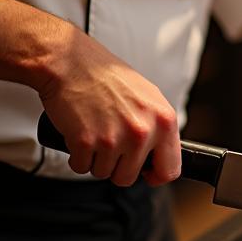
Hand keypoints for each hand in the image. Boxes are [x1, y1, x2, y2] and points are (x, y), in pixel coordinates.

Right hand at [37, 29, 180, 186]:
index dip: (155, 175)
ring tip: (94, 132)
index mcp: (164, 120)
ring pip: (103, 173)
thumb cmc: (107, 77)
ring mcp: (114, 139)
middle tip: (109, 141)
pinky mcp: (86, 142)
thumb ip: (159, 126)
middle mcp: (142, 132)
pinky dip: (77, 156)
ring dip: (96, 159)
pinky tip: (79, 134)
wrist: (72, 63)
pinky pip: (80, 167)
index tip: (146, 172)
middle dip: (117, 165)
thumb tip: (162, 154)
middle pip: (129, 177)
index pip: (170, 170)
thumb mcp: (149, 97)